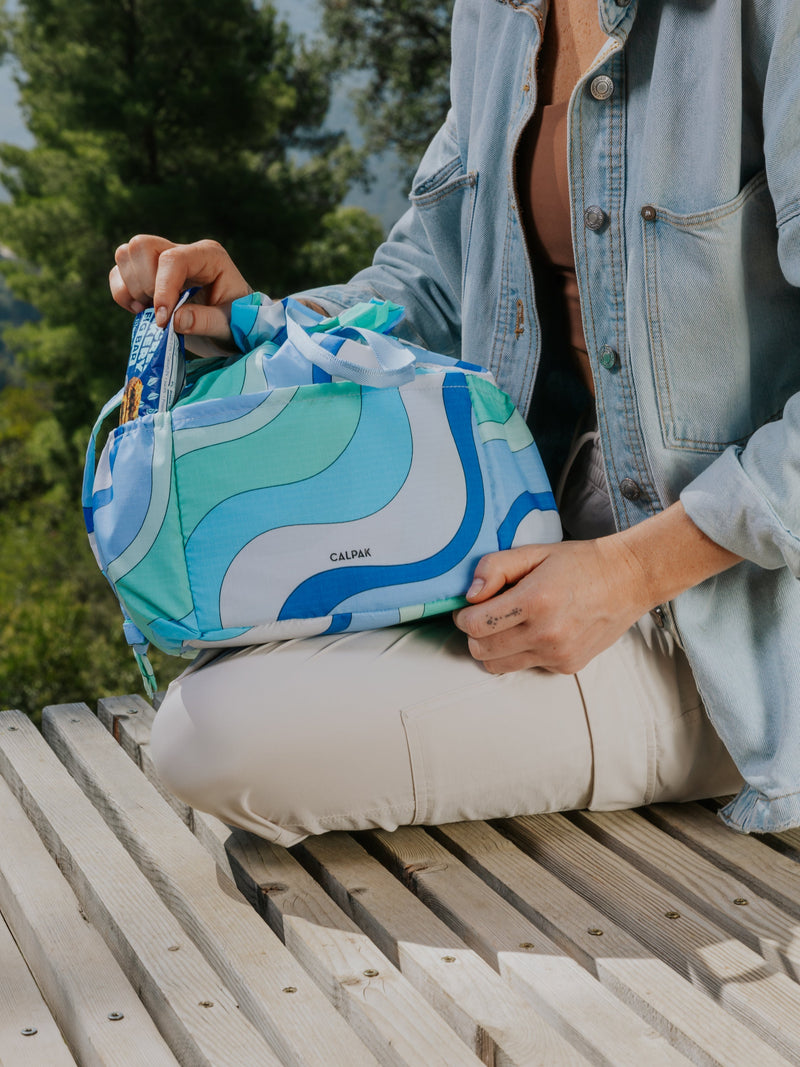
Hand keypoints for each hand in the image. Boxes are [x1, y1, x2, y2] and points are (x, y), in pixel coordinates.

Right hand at [109, 235, 252, 354]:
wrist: (233, 330)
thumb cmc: (237, 324)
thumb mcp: (229, 325)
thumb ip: (205, 321)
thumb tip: (174, 319)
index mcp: (208, 256)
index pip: (173, 260)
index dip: (162, 289)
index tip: (164, 320)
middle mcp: (183, 252)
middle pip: (141, 246)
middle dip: (144, 283)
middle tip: (162, 312)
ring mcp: (162, 261)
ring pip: (126, 255)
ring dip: (131, 287)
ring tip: (151, 311)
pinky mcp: (147, 276)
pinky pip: (118, 273)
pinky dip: (121, 293)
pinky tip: (141, 311)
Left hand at [453, 537, 652, 674]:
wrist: (627, 580)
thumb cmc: (579, 563)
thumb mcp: (534, 552)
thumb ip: (495, 567)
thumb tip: (471, 596)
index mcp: (535, 601)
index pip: (475, 625)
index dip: (463, 616)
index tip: (469, 608)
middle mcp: (546, 634)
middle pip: (481, 651)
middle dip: (474, 634)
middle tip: (485, 617)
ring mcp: (558, 655)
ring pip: (498, 667)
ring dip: (493, 648)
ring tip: (507, 626)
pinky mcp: (567, 666)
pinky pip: (526, 667)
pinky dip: (522, 652)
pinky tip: (538, 631)